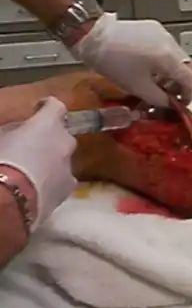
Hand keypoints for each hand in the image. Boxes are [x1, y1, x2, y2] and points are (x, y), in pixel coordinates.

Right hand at [0, 97, 76, 228]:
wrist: (6, 201)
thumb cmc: (0, 162)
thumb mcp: (0, 137)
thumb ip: (13, 131)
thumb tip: (19, 132)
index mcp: (47, 124)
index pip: (56, 106)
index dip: (47, 106)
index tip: (38, 109)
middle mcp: (64, 142)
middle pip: (62, 135)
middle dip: (49, 138)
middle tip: (31, 147)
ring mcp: (69, 166)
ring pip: (63, 159)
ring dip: (52, 161)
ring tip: (33, 172)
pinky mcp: (68, 189)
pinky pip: (63, 180)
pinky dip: (54, 181)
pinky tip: (40, 190)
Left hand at [70, 13, 191, 106]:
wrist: (94, 37)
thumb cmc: (114, 63)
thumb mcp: (138, 87)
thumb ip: (159, 99)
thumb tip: (169, 104)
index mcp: (168, 58)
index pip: (190, 79)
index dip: (189, 94)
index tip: (182, 104)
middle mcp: (170, 43)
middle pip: (188, 66)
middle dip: (182, 82)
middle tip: (170, 95)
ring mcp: (162, 33)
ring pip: (178, 56)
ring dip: (173, 71)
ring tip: (158, 82)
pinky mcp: (153, 28)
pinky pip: (167, 47)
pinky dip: (165, 60)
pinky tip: (150, 66)